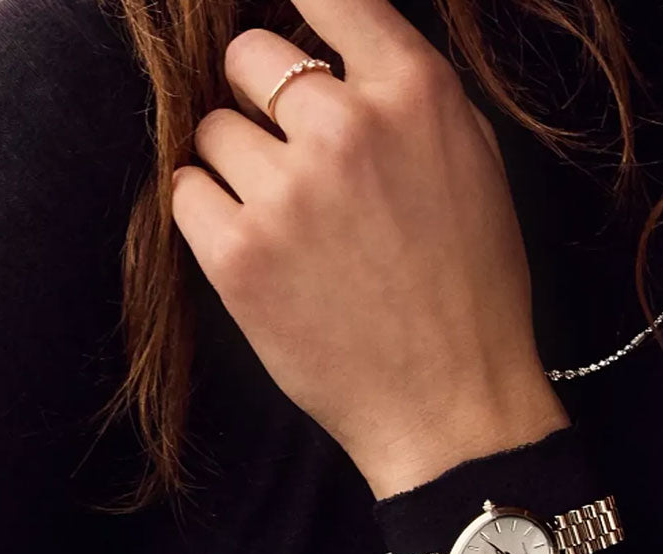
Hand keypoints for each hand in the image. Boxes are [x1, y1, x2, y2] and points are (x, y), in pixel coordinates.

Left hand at [170, 0, 570, 499]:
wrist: (452, 405)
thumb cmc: (472, 293)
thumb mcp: (477, 169)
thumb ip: (411, 96)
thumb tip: (338, 48)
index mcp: (418, 97)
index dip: (297, 7)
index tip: (284, 41)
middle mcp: (348, 129)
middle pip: (247, 57)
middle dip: (262, 100)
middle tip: (297, 160)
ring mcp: (288, 192)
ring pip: (211, 130)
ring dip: (239, 167)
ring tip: (290, 226)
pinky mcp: (238, 254)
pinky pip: (185, 192)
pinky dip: (211, 215)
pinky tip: (260, 252)